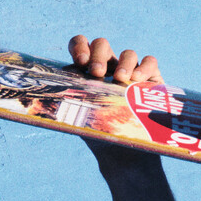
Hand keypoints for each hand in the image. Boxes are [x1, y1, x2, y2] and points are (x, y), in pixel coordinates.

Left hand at [68, 34, 168, 168]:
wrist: (124, 155)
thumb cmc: (99, 136)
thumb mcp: (79, 119)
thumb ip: (68, 104)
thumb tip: (48, 99)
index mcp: (86, 72)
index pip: (80, 46)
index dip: (79, 47)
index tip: (80, 62)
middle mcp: (108, 68)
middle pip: (102, 45)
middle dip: (98, 54)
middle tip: (96, 73)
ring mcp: (130, 72)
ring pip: (128, 53)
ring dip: (123, 62)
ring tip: (121, 79)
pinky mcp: (151, 80)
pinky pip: (150, 62)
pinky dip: (144, 66)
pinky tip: (137, 79)